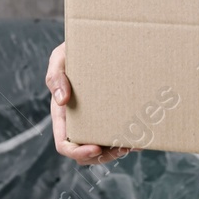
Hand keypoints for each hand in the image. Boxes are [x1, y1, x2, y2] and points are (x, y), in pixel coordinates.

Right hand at [46, 42, 132, 165]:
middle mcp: (80, 122)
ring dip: (118, 151)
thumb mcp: (60, 58)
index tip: (95, 148)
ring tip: (134, 143)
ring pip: (105, 148)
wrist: (98, 42)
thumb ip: (55, 76)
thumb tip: (62, 100)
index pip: (64, 144)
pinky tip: (143, 135)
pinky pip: (120, 133)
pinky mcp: (114, 113)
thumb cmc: (74, 50)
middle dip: (103, 156)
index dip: (77, 152)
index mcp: (63, 115)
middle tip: (123, 148)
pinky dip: (131, 139)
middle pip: (87, 153)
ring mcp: (97, 119)